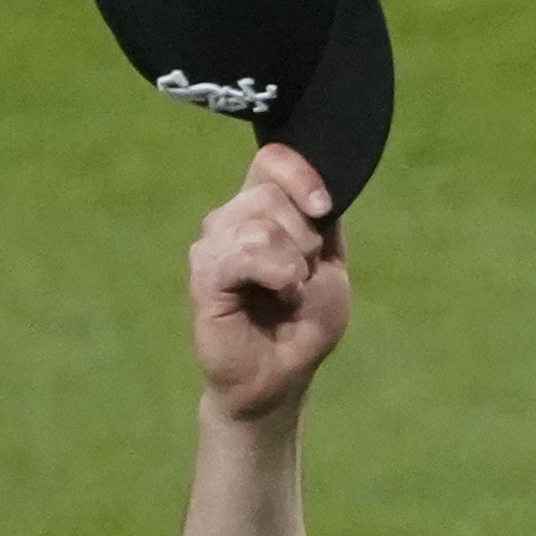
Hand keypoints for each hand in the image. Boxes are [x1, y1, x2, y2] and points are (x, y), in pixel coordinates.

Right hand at [187, 143, 348, 426]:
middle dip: (306, 237)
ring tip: (288, 292)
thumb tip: (314, 190)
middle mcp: (232, 218)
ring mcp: (213, 243)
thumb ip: (323, 224)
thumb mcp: (330, 267)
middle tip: (302, 278)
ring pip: (262, 223)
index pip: (273, 159)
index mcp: (262, 208)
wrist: (280, 376)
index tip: (323, 209)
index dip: (302, 175)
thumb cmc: (303, 324)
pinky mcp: (205, 273)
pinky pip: (245, 252)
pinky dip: (277, 274)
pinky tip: (281, 294)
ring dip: (294, 262)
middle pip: (273, 192)